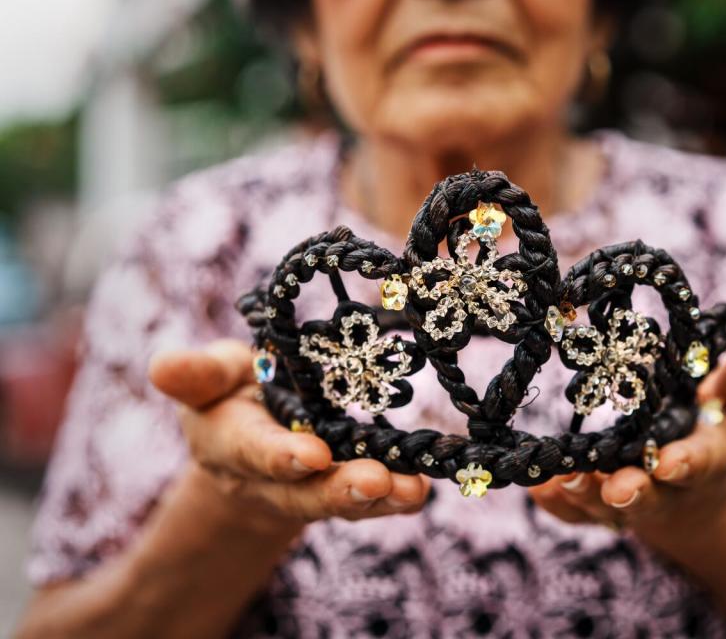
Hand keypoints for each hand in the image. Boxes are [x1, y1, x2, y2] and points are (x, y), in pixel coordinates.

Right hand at [149, 340, 430, 531]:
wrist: (251, 436)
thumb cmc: (232, 393)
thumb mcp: (212, 376)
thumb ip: (196, 374)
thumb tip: (163, 366)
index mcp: (230, 441)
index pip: (254, 451)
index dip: (280, 456)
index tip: (312, 454)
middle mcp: (270, 477)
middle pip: (304, 491)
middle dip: (340, 489)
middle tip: (377, 482)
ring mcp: (308, 488)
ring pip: (341, 501)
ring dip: (379, 499)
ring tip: (413, 491)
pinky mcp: (340, 489)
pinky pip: (370, 501)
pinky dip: (397, 500)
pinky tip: (421, 491)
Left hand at [529, 339, 725, 540]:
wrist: (689, 485)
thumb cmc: (713, 429)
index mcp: (702, 458)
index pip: (694, 462)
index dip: (682, 463)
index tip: (667, 460)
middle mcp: (663, 486)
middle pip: (647, 495)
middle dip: (631, 492)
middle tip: (615, 488)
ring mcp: (627, 501)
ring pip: (603, 507)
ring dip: (584, 495)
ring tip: (564, 478)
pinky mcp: (595, 507)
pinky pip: (572, 512)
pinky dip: (555, 503)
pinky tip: (537, 488)